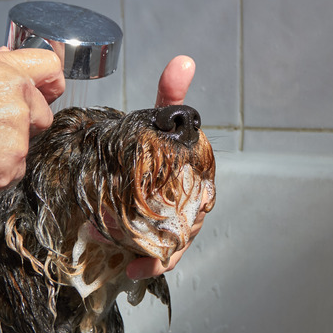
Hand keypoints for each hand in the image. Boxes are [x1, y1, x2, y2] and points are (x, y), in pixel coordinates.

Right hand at [0, 49, 64, 199]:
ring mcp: (16, 138)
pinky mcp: (10, 168)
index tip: (46, 92)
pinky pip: (11, 172)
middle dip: (23, 124)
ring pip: (24, 147)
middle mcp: (18, 102)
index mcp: (6, 73)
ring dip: (4, 151)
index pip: (51, 71)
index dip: (48, 84)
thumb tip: (8, 64)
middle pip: (41, 116)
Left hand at [126, 55, 205, 279]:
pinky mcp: (152, 236)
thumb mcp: (160, 120)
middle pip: (186, 232)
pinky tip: (130, 272)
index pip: (203, 202)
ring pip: (170, 248)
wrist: (136, 159)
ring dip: (154, 260)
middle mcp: (188, 206)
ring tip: (133, 267)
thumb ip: (170, 95)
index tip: (184, 221)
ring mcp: (169, 223)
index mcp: (196, 182)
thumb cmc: (156, 144)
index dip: (194, 217)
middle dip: (169, 244)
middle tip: (146, 251)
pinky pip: (156, 256)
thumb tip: (183, 60)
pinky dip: (146, 266)